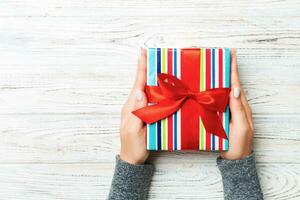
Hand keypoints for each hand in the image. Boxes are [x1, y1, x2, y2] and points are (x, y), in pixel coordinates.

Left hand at [119, 49, 148, 164]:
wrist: (132, 159)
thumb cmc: (133, 146)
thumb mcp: (134, 130)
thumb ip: (137, 112)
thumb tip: (139, 92)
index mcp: (131, 105)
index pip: (137, 82)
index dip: (141, 67)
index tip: (143, 52)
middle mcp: (135, 104)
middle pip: (142, 82)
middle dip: (147, 67)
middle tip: (154, 54)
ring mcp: (140, 109)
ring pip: (147, 89)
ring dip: (151, 76)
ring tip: (159, 65)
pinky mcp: (146, 114)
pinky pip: (151, 98)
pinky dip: (156, 89)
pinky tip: (161, 87)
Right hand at [220, 49, 253, 159]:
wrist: (234, 159)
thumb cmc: (239, 144)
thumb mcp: (241, 127)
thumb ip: (239, 109)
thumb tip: (234, 90)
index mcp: (241, 107)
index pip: (236, 85)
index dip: (233, 71)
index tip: (231, 56)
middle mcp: (235, 106)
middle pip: (230, 85)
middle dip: (226, 71)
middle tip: (221, 58)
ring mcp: (228, 111)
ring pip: (223, 92)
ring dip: (219, 80)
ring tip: (214, 69)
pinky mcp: (221, 116)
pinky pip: (218, 101)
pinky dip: (214, 92)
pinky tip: (208, 88)